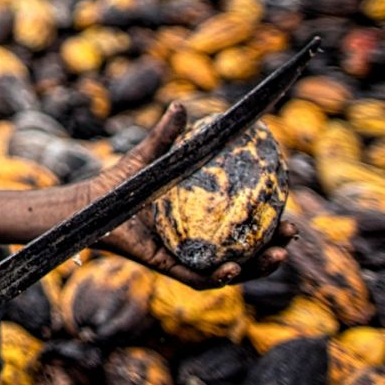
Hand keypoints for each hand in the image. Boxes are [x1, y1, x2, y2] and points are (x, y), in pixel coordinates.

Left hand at [88, 102, 296, 287]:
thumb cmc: (124, 181)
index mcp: (205, 220)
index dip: (271, 222)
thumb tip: (179, 105)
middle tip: (291, 234)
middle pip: (247, 251)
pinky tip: (232, 270)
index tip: (292, 213)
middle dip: (274, 247)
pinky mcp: (166, 267)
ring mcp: (185, 257)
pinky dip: (216, 277)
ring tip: (276, 255)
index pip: (246, 225)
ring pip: (231, 270)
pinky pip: (197, 278)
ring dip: (256, 268)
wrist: (91, 203)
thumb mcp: (150, 156)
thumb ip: (166, 135)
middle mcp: (200, 242)